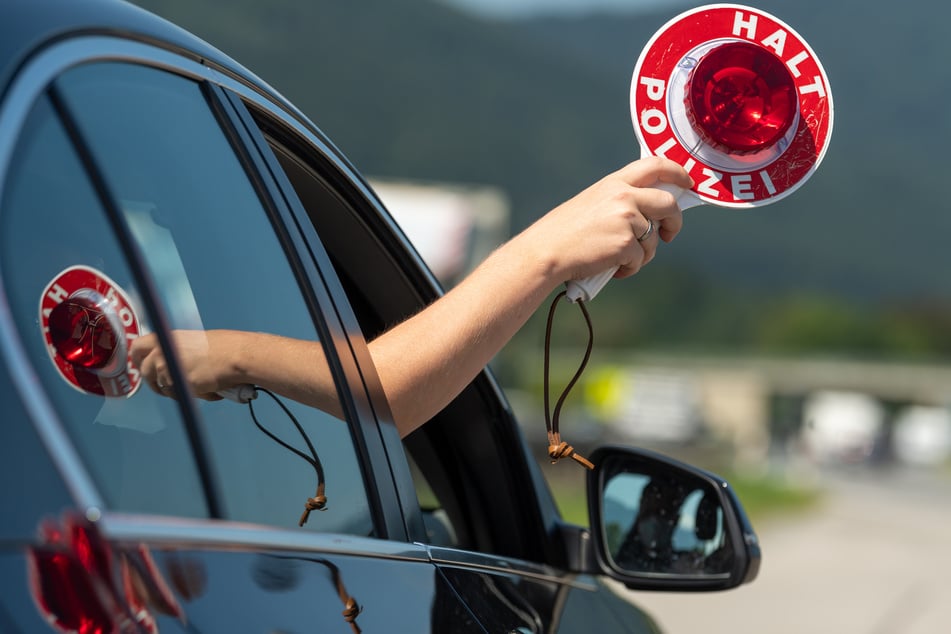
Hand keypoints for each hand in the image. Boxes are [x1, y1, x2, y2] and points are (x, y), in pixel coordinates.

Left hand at [130, 330, 231, 399]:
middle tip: (164, 386)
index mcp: (166, 337)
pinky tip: (209, 391)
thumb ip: (176, 350)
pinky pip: (179, 395)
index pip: (137, 347)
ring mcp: (168, 369)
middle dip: (152, 381)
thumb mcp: (193, 342)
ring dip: (177, 390)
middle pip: (144, 370)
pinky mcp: (179, 384)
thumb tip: (171, 363)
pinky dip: (192, 396)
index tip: (143, 366)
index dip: (138, 359)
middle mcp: (162, 352)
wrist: (236, 355)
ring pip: (163, 386)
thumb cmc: (224, 347)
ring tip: (199, 387)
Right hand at [520, 156, 691, 283]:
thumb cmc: (564, 232)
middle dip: (674, 222)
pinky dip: (629, 268)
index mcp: (614, 183)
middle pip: (668, 203)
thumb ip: (620, 201)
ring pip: (654, 239)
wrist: (546, 251)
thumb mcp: (592, 203)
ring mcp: (627, 219)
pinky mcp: (626, 243)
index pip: (655, 165)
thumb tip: (650, 214)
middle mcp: (623, 196)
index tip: (687, 183)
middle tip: (668, 234)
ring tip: (618, 259)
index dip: (678, 173)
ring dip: (642, 254)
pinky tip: (611, 268)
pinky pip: (641, 259)